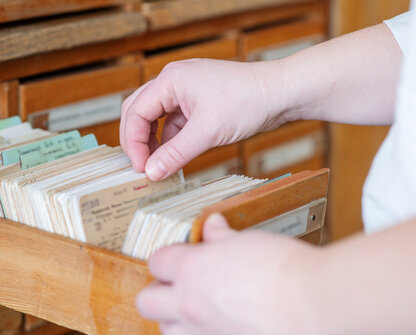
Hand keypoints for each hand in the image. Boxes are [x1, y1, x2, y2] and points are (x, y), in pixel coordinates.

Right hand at [120, 59, 288, 179]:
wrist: (282, 93)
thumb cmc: (248, 101)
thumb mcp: (208, 132)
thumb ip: (175, 154)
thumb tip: (151, 173)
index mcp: (170, 80)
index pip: (136, 112)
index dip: (133, 143)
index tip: (140, 168)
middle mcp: (173, 82)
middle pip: (140, 112)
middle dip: (138, 141)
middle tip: (142, 167)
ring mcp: (185, 92)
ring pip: (156, 119)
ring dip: (155, 143)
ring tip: (159, 166)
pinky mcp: (198, 103)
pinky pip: (174, 123)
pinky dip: (172, 141)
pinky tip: (176, 158)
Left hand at [136, 213, 324, 334]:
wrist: (315, 306)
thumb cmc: (282, 267)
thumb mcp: (247, 241)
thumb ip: (221, 237)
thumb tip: (212, 227)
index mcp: (190, 270)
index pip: (156, 262)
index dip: (166, 257)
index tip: (180, 255)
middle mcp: (190, 304)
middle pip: (146, 303)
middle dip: (155, 293)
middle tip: (174, 285)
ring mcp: (208, 333)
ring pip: (168, 333)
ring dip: (174, 320)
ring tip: (194, 308)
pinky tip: (230, 323)